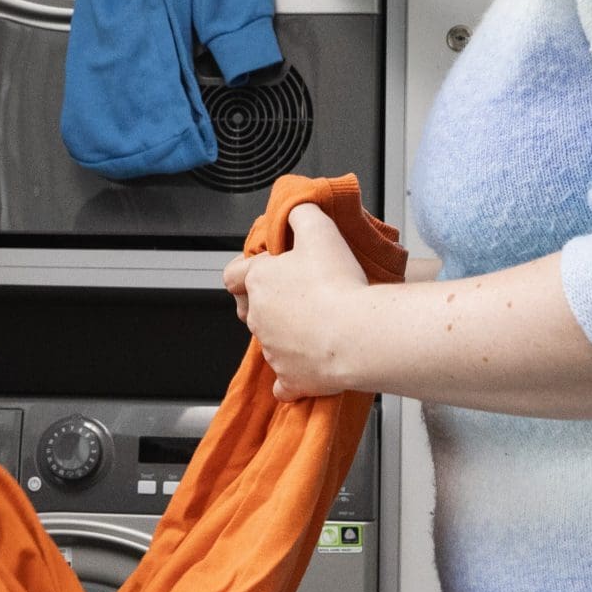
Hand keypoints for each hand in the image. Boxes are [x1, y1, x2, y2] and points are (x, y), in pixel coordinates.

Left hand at [222, 202, 370, 399]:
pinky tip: (309, 366)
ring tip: (320, 323)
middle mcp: (258, 317)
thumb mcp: (319, 229)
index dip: (248, 269)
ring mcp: (272, 351)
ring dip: (289, 334)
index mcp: (259, 282)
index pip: (232, 274)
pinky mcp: (291, 378)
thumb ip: (300, 214)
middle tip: (303, 294)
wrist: (359, 334)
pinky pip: (285, 381)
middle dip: (273, 301)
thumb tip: (293, 210)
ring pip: (271, 341)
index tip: (270, 268)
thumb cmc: (339, 284)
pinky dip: (294, 376)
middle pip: (253, 308)